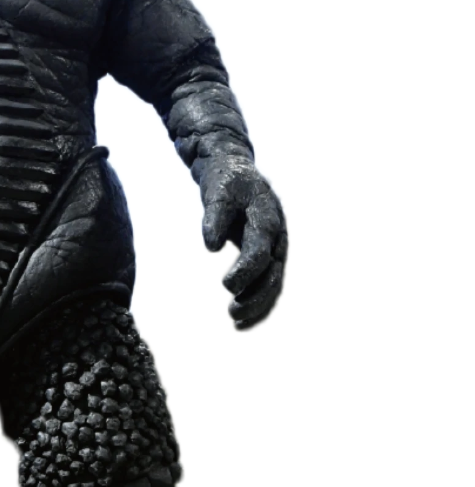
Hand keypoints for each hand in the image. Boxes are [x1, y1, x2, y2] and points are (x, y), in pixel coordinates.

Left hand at [200, 156, 286, 328]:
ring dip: (258, 303)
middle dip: (255, 295)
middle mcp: (276, 233)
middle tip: (233, 313)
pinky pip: (266, 280)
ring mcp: (274, 244)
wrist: (233, 167)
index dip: (246, 270)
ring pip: (273, 281)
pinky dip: (258, 299)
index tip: (226, 286)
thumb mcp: (217, 192)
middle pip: (272, 272)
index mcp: (266, 217)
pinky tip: (242, 317)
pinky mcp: (267, 251)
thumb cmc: (224, 180)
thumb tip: (211, 246)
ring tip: (236, 320)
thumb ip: (214, 217)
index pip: (260, 250)